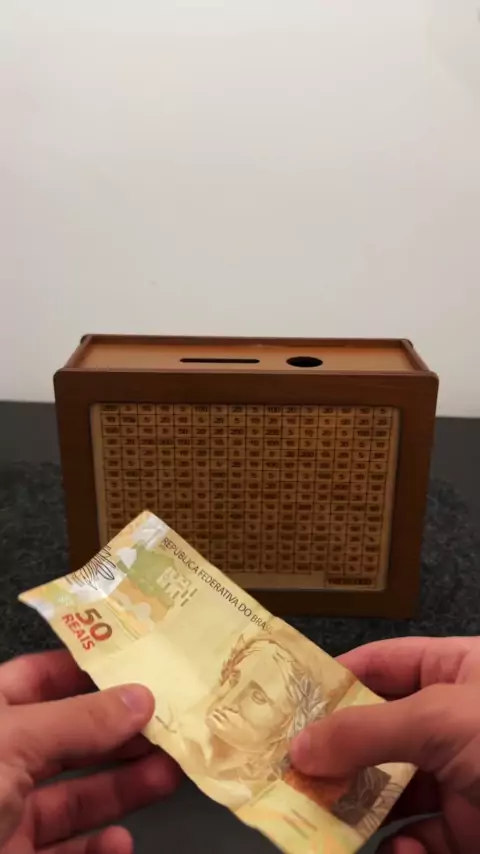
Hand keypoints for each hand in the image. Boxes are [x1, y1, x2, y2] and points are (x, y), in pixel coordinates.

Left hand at [0, 649, 181, 853]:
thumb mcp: (11, 743)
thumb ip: (79, 720)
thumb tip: (140, 696)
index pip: (38, 679)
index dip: (86, 669)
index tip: (138, 666)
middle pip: (67, 738)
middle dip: (119, 731)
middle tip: (170, 722)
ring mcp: (3, 822)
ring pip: (74, 797)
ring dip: (123, 786)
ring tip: (168, 771)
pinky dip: (98, 850)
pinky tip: (118, 841)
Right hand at [289, 636, 479, 853]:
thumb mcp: (440, 720)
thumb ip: (366, 731)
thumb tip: (299, 747)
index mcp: (457, 670)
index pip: (384, 662)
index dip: (338, 678)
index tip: (289, 702)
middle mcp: (455, 721)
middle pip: (378, 732)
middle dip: (336, 752)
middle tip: (291, 766)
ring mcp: (462, 778)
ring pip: (391, 790)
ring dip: (357, 806)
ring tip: (324, 816)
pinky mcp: (468, 829)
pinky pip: (419, 838)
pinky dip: (400, 849)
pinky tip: (399, 849)